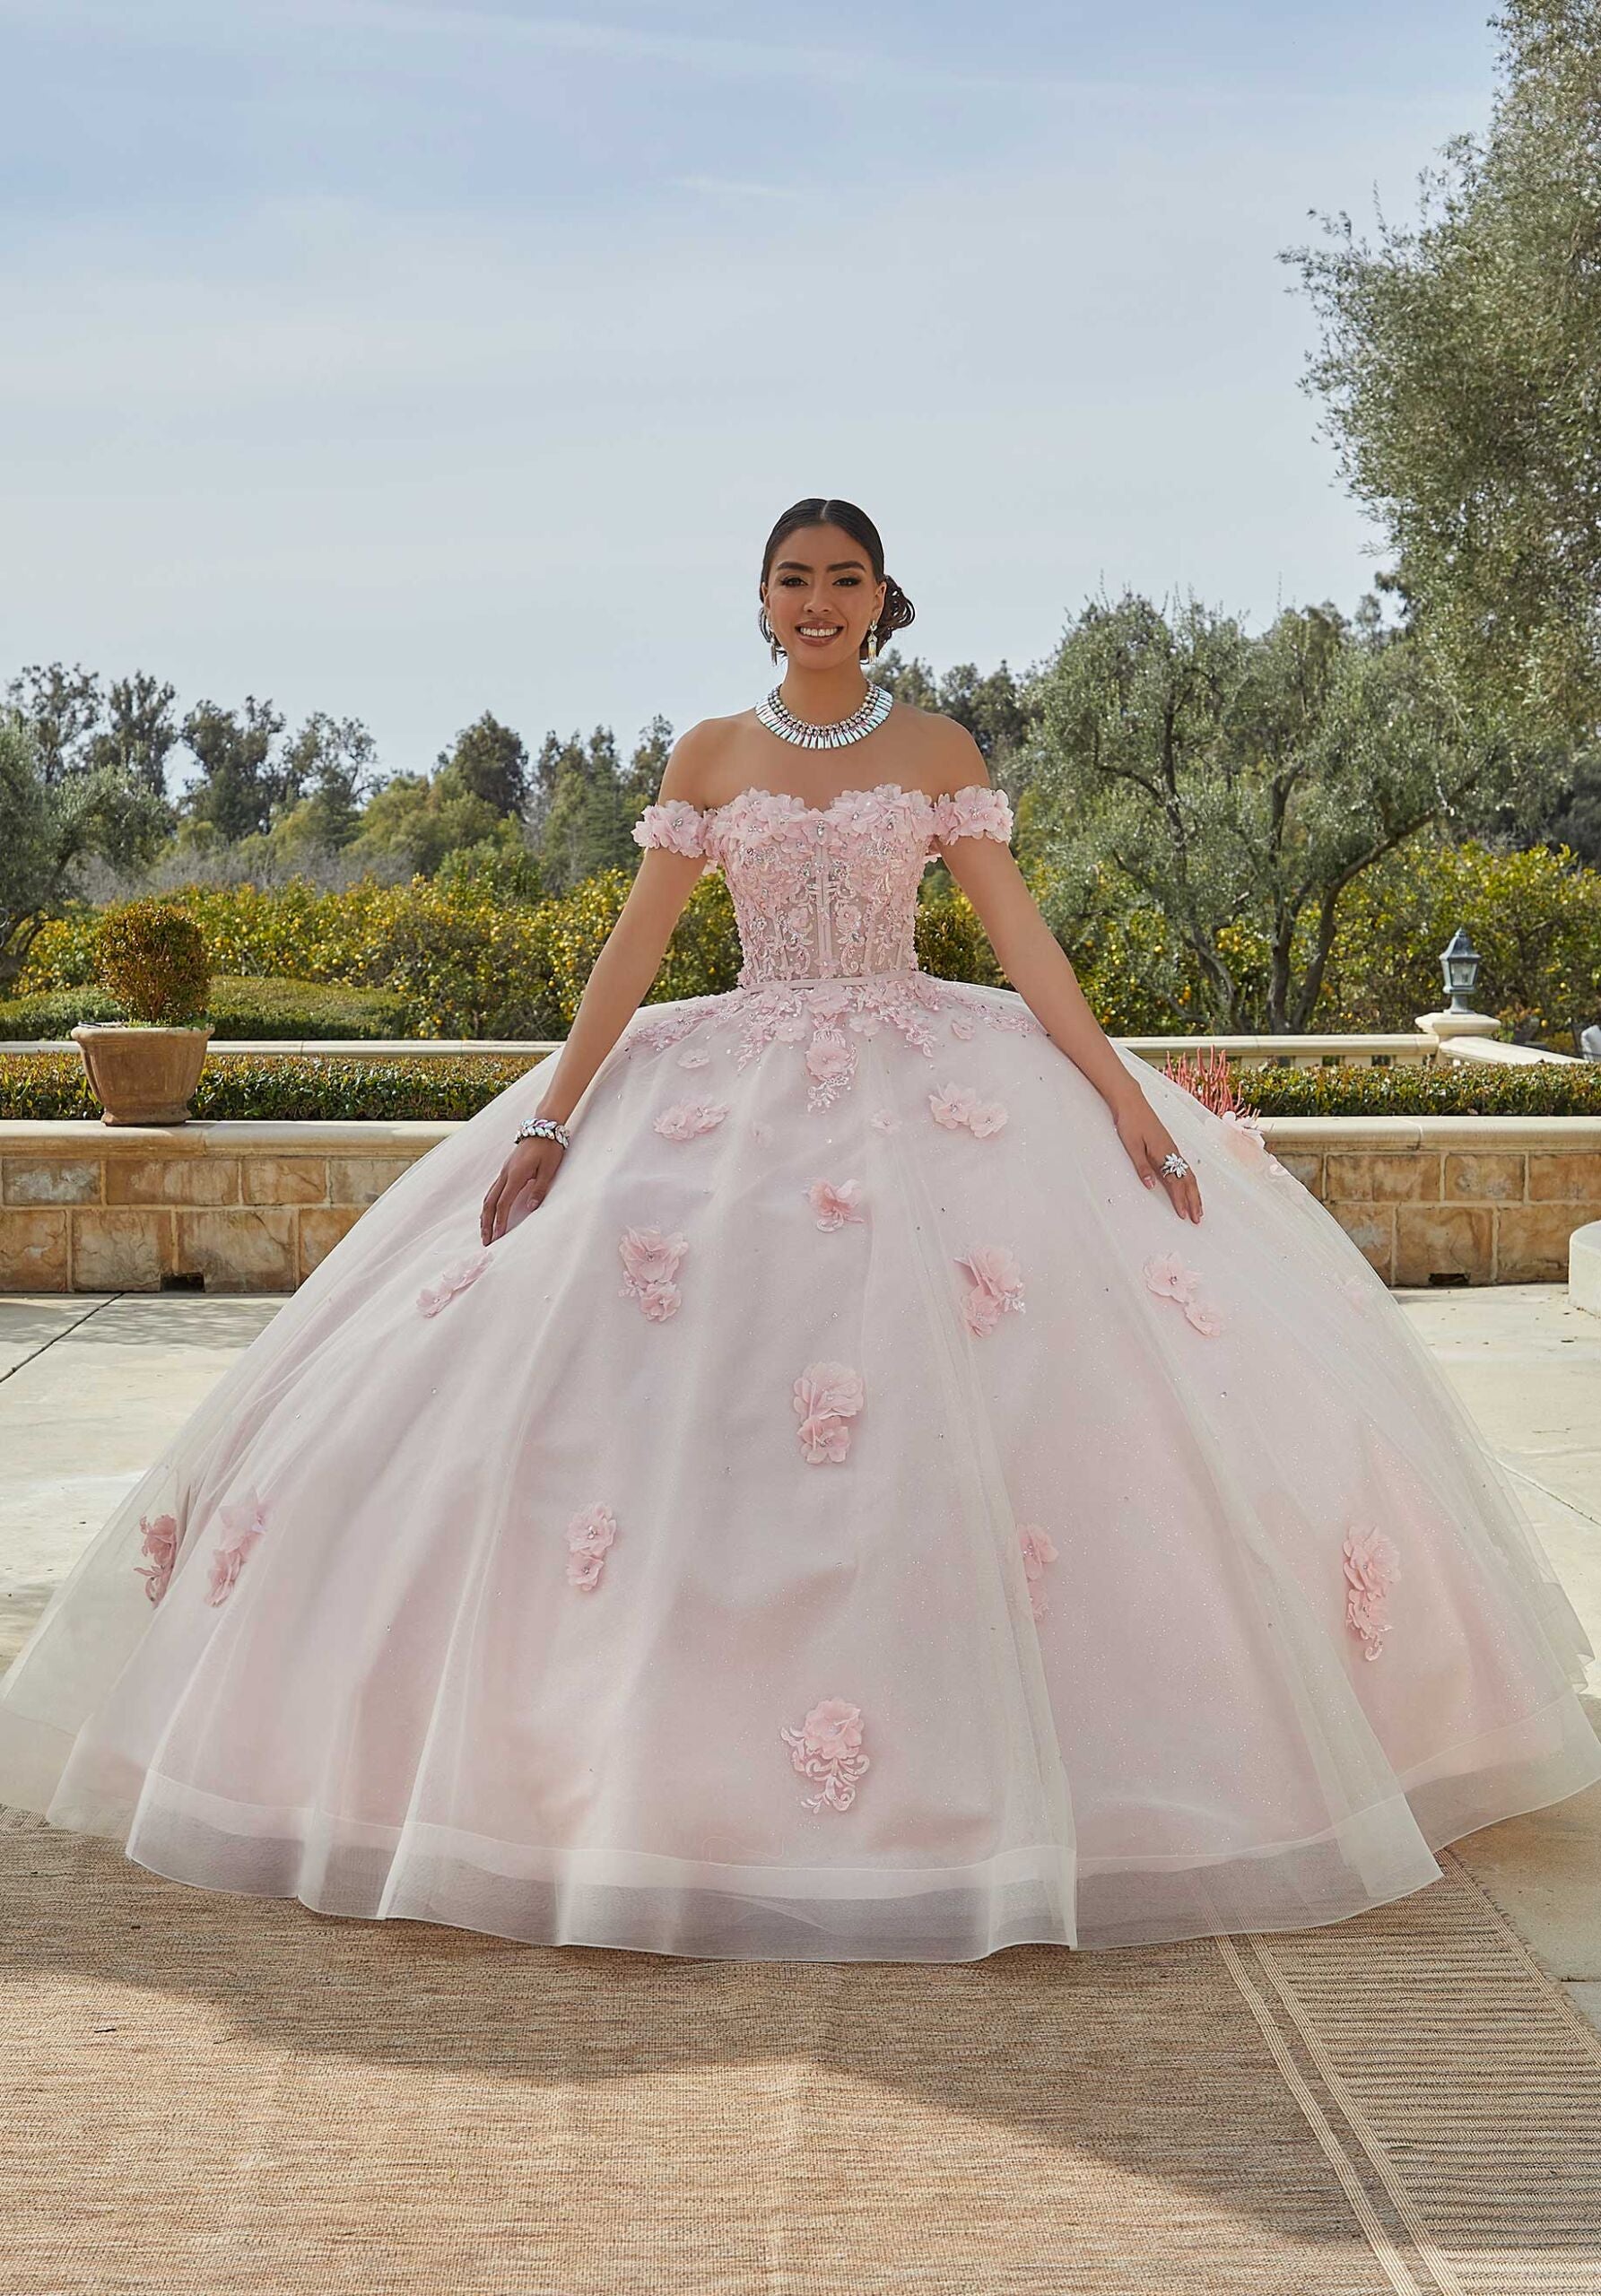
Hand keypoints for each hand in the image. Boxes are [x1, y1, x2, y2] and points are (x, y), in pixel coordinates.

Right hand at [480, 1136, 566, 1243]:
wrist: (543, 1127)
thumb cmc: (548, 1147)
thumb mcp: (549, 1169)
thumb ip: (540, 1189)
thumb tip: (531, 1208)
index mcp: (516, 1175)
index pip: (503, 1203)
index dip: (500, 1221)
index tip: (498, 1237)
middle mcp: (506, 1174)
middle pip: (490, 1202)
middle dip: (486, 1223)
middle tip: (486, 1240)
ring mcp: (504, 1171)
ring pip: (488, 1196)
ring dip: (485, 1215)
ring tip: (484, 1231)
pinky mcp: (506, 1170)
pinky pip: (493, 1190)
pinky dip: (488, 1204)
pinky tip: (489, 1212)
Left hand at [1111, 1091, 1202, 1223]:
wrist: (1131, 1102)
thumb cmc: (1130, 1122)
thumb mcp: (1132, 1146)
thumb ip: (1142, 1167)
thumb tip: (1151, 1186)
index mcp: (1163, 1153)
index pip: (1175, 1182)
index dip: (1180, 1200)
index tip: (1184, 1215)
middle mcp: (1172, 1152)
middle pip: (1187, 1181)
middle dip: (1193, 1201)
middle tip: (1197, 1218)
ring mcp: (1173, 1148)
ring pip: (1189, 1174)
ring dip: (1195, 1193)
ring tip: (1198, 1207)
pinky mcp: (1170, 1145)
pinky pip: (1185, 1167)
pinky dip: (1190, 1181)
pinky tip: (1190, 1186)